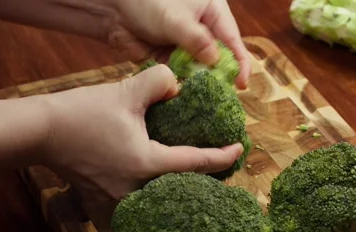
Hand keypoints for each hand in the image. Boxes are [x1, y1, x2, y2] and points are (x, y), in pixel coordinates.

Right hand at [41, 64, 243, 199]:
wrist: (40, 132)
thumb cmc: (80, 114)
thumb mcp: (124, 91)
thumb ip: (159, 82)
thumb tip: (176, 86)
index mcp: (145, 164)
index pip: (195, 163)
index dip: (222, 156)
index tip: (239, 149)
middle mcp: (134, 189)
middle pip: (181, 187)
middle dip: (205, 176)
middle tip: (221, 160)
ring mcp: (117, 199)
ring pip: (160, 196)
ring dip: (179, 184)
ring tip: (195, 171)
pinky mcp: (104, 199)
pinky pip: (139, 200)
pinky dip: (155, 190)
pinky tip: (159, 179)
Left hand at [104, 0, 250, 88]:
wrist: (114, 8)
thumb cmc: (147, 1)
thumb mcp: (175, 19)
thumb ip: (196, 40)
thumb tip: (215, 60)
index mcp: (212, 13)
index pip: (233, 41)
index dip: (240, 63)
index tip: (241, 84)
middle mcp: (203, 32)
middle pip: (218, 59)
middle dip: (220, 76)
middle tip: (222, 95)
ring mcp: (186, 47)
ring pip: (200, 70)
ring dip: (200, 83)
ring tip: (203, 98)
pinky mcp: (170, 59)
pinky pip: (181, 75)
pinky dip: (182, 84)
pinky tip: (183, 94)